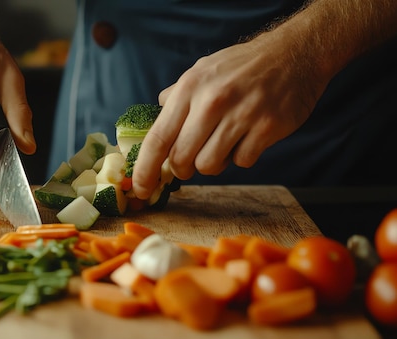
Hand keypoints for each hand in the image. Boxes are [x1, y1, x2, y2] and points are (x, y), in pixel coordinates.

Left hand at [132, 36, 326, 198]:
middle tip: (191, 161)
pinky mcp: (268, 128)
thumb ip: (177, 95)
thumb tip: (156, 115)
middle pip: (182, 158)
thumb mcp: (202, 70)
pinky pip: (242, 162)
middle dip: (182, 168)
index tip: (139, 188)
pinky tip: (248, 136)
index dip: (145, 168)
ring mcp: (242, 115)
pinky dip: (241, 156)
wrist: (295, 53)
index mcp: (190, 88)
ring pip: (209, 166)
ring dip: (213, 163)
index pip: (158, 138)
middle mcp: (212, 101)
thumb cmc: (242, 65)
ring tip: (223, 143)